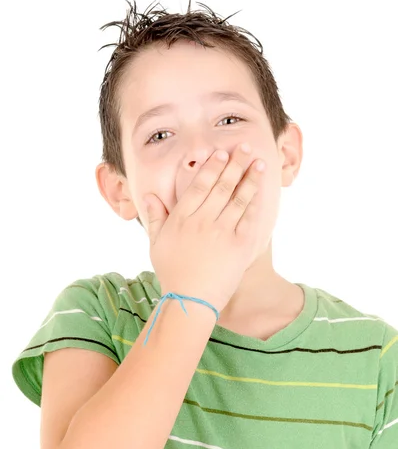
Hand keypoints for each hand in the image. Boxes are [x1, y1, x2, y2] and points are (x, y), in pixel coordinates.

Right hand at [143, 143, 270, 312]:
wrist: (190, 301)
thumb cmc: (172, 274)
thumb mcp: (156, 244)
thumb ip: (155, 217)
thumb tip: (148, 196)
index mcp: (181, 219)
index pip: (199, 186)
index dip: (211, 168)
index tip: (220, 154)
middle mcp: (202, 221)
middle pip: (221, 186)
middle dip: (234, 164)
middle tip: (243, 148)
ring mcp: (221, 232)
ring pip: (238, 198)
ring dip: (249, 178)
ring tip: (258, 162)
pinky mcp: (239, 246)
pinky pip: (249, 218)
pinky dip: (256, 202)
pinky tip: (261, 190)